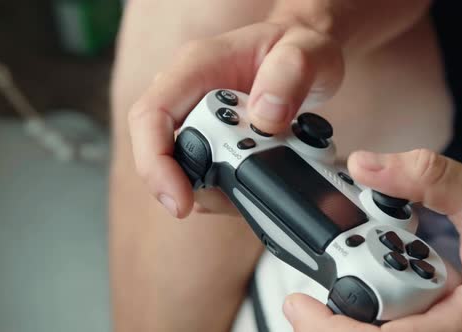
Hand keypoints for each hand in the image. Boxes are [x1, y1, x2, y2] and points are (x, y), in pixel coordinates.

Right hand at [127, 21, 343, 217]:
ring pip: (184, 168)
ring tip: (256, 186)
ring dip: (217, 189)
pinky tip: (254, 183)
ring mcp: (197, 116)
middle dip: (195, 185)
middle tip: (239, 196)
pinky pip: (205, 171)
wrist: (306, 53)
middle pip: (163, 152)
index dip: (155, 163)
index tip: (180, 201)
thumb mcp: (308, 50)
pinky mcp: (211, 136)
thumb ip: (290, 75)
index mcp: (199, 65)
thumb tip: (265, 118)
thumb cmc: (301, 45)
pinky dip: (228, 187)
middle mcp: (189, 92)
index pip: (152, 116)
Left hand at [284, 149, 461, 331]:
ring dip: (347, 315)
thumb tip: (367, 165)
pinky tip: (366, 282)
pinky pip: (391, 331)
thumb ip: (430, 178)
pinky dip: (367, 310)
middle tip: (309, 291)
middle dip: (329, 318)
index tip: (297, 303)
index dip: (327, 329)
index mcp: (459, 326)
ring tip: (339, 281)